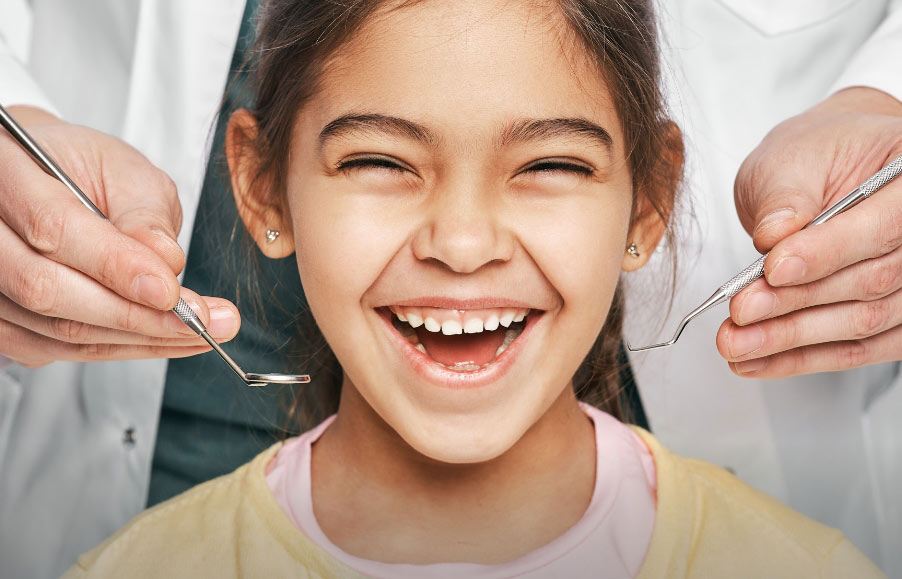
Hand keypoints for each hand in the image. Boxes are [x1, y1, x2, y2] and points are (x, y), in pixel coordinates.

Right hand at [0, 106, 238, 367]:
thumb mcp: (126, 171)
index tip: (171, 292)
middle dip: (134, 315)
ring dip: (136, 340)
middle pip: (46, 289)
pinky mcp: (0, 319)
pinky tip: (162, 339)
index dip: (115, 266)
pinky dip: (117, 348)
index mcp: (5, 171)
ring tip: (198, 333)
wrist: (44, 182)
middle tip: (202, 322)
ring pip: (53, 328)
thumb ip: (145, 215)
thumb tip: (165, 265)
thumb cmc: (82, 168)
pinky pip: (54, 348)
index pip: (54, 228)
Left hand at [716, 87, 901, 377]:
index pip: (882, 227)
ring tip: (737, 343)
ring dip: (793, 340)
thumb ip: (784, 197)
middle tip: (741, 312)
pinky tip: (759, 360)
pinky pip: (858, 350)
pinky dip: (802, 358)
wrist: (827, 173)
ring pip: (865, 322)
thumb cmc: (817, 157)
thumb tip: (773, 236)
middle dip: (796, 303)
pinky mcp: (896, 318)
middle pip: (872, 281)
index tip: (773, 269)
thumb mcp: (790, 159)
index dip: (827, 253)